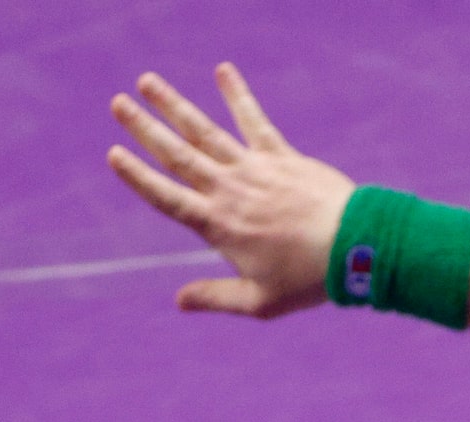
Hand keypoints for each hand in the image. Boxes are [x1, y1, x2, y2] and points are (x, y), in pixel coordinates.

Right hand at [107, 64, 353, 317]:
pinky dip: (237, 95)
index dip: (138, 176)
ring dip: (174, 105)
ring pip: (204, 131)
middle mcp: (229, 191)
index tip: (114, 154)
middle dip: (145, 129)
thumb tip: (179, 301)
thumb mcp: (259, 302)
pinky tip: (223, 70)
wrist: (354, 246)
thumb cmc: (308, 279)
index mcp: (218, 226)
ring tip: (147, 81)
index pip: (166, 197)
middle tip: (118, 104)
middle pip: (177, 155)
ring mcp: (254, 169)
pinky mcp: (281, 156)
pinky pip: (254, 119)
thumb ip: (215, 298)